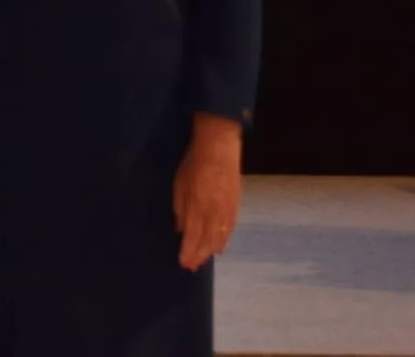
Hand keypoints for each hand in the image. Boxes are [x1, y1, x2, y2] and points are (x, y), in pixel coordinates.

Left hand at [174, 113, 243, 270]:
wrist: (219, 148)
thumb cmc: (193, 164)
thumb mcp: (179, 184)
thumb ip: (180, 208)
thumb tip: (179, 229)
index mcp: (198, 206)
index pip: (192, 236)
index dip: (188, 251)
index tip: (183, 263)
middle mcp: (214, 212)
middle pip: (206, 241)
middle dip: (198, 255)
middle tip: (191, 268)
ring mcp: (227, 210)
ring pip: (219, 237)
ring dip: (210, 251)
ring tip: (202, 261)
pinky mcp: (235, 205)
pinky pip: (229, 229)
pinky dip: (223, 240)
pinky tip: (219, 248)